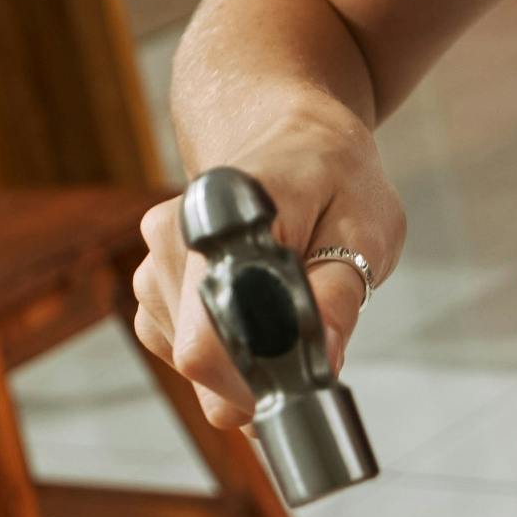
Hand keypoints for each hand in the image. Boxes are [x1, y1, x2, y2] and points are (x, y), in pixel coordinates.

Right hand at [131, 100, 405, 428]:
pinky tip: (258, 315)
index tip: (307, 379)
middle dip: (263, 377)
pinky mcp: (151, 291)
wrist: (290, 136)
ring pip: (194, 368)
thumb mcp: (365, 227)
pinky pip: (185, 356)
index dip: (259, 380)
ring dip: (248, 365)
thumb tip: (322, 359)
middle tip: (314, 344)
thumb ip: (339, 294)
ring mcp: (152, 265)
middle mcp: (170, 239)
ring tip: (287, 312)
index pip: (209, 339)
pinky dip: (229, 355)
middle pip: (200, 363)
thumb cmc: (335, 179)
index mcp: (223, 216)